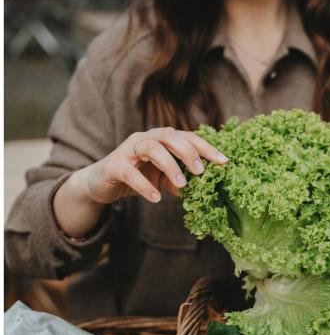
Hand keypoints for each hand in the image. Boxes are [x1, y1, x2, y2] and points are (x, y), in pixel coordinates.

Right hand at [74, 127, 228, 205]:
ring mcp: (128, 150)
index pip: (187, 137)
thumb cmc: (135, 177)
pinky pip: (130, 173)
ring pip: (151, 148)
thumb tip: (200, 189)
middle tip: (201, 171)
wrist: (100, 184)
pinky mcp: (114, 165)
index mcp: (160, 139)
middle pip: (170, 136)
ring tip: (181, 185)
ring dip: (169, 165)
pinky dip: (145, 186)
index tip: (224, 162)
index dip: (206, 148)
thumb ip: (178, 181)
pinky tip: (156, 198)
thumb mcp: (161, 180)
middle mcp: (145, 139)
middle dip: (188, 152)